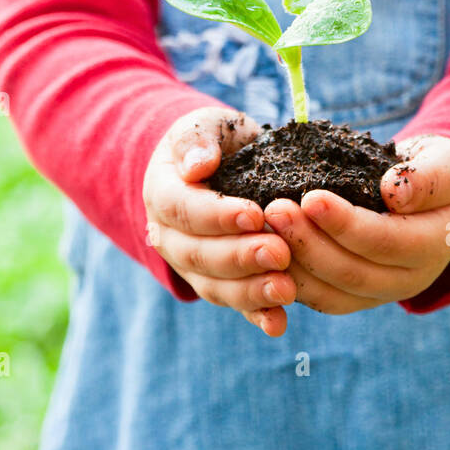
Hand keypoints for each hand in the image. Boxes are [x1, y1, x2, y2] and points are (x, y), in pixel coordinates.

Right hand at [143, 107, 295, 336]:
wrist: (220, 163)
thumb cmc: (215, 140)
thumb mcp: (205, 125)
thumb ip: (196, 140)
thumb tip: (197, 165)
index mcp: (162, 194)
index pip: (183, 210)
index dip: (217, 216)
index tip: (255, 215)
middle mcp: (170, 237)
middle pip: (199, 254)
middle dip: (240, 256)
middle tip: (280, 252)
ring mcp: (193, 265)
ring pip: (215, 286)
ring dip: (251, 291)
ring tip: (286, 289)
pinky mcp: (219, 283)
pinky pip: (234, 304)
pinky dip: (256, 315)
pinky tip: (278, 324)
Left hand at [254, 134, 449, 316]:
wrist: (437, 194)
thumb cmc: (440, 172)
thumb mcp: (445, 164)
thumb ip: (426, 178)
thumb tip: (393, 192)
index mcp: (432, 246)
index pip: (383, 240)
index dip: (345, 223)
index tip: (310, 196)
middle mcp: (409, 280)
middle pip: (352, 272)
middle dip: (308, 242)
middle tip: (273, 209)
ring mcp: (382, 293)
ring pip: (332, 292)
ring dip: (294, 263)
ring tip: (265, 227)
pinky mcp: (358, 296)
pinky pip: (322, 297)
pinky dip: (293, 279)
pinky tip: (268, 250)